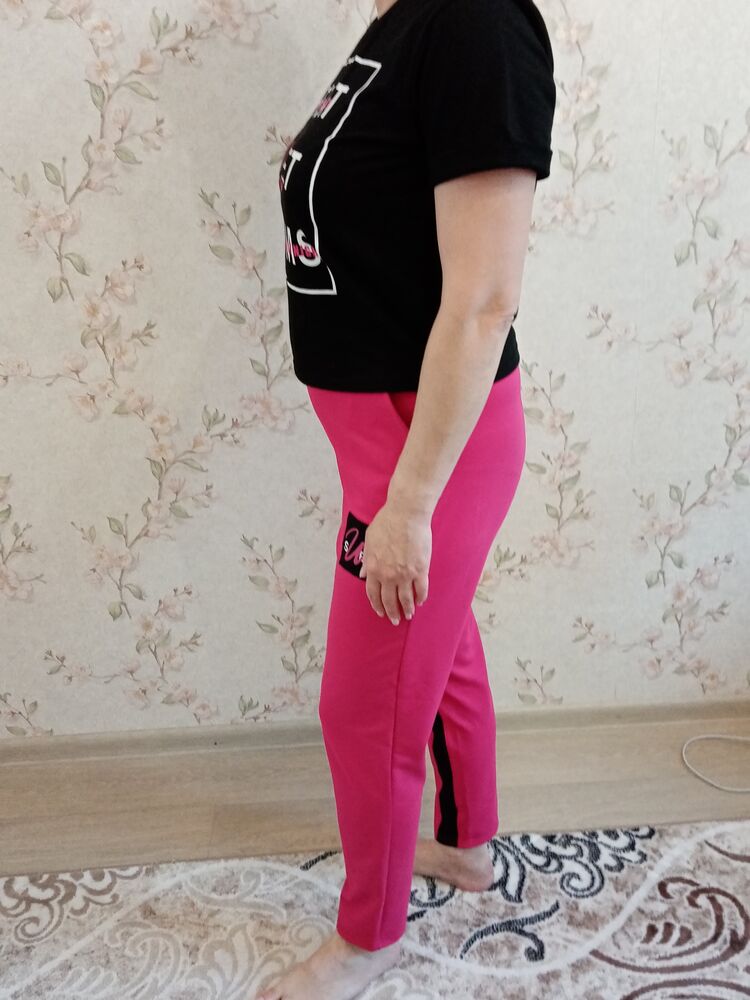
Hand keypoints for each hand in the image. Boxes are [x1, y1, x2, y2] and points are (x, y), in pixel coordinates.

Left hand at [358, 500, 430, 624]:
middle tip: (395, 620)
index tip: (380, 611)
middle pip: (389, 600)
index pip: (373, 593)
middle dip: (392, 612)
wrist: (406, 515)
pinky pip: (421, 589)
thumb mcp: (369, 541)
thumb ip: (367, 560)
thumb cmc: (386, 523)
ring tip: (409, 615)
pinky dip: (421, 598)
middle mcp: (388, 575)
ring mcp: (405, 574)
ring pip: (406, 599)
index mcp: (374, 568)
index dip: (376, 605)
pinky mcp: (421, 570)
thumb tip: (362, 574)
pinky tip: (420, 602)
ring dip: (407, 609)